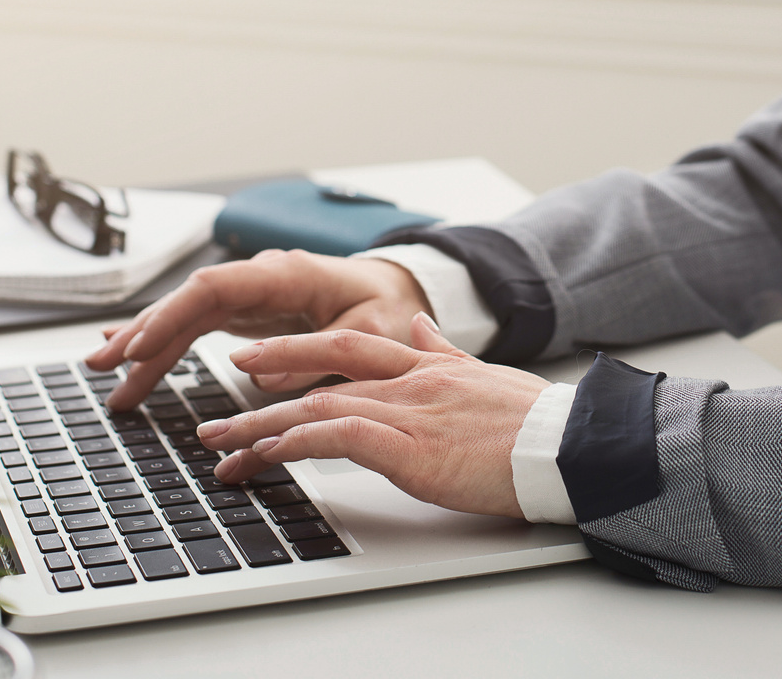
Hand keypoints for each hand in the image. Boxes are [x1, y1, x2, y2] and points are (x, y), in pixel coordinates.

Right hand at [84, 251, 431, 410]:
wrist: (396, 291)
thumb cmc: (386, 307)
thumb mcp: (369, 333)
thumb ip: (322, 353)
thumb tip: (266, 378)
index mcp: (285, 275)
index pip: (214, 288)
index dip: (172, 315)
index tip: (140, 346)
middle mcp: (258, 279)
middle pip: (186, 302)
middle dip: (142, 333)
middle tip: (102, 368)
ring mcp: (249, 295)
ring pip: (184, 315)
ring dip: (144, 344)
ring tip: (103, 373)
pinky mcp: (246, 314)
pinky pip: (195, 327)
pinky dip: (164, 344)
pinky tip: (131, 358)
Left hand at [200, 313, 545, 518]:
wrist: (566, 445)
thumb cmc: (534, 422)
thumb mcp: (485, 374)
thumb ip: (443, 350)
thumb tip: (419, 324)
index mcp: (426, 365)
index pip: (347, 345)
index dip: (293, 348)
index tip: (252, 360)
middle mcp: (409, 382)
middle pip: (318, 376)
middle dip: (260, 395)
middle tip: (215, 421)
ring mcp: (407, 413)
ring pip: (316, 408)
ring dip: (262, 430)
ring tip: (223, 451)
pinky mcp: (409, 449)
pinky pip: (338, 438)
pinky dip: (297, 444)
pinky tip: (270, 456)